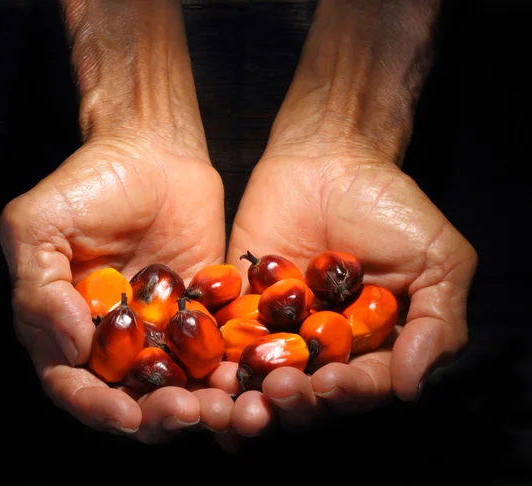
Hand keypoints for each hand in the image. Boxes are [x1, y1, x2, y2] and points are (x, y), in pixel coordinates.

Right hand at [0, 0, 236, 447]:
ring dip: (201, 401)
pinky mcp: (203, 310)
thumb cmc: (88, 182)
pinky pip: (217, 347)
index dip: (96, 407)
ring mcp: (161, 326)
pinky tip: (248, 376)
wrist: (152, 149)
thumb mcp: (38, 225)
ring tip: (225, 407)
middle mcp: (115, 336)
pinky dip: (230, 367)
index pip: (74, 384)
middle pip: (132, 394)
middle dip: (157, 413)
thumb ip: (41, 288)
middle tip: (186, 413)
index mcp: (65, 326)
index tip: (126, 416)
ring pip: (179, 381)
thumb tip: (70, 347)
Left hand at [219, 0, 476, 436]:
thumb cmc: (390, 207)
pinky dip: (213, 364)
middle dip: (293, 400)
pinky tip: (203, 383)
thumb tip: (412, 387)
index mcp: (371, 346)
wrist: (330, 158)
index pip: (362, 385)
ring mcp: (278, 330)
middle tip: (279, 391)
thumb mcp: (437, 260)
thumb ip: (435, 322)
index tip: (335, 384)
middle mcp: (323, 347)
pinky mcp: (238, 309)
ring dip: (247, 397)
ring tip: (236, 403)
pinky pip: (223, 342)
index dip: (350, 392)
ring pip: (261, 379)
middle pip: (307, 392)